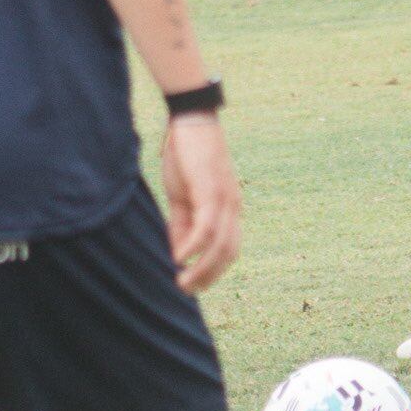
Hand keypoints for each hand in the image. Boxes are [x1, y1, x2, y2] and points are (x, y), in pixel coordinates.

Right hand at [161, 114, 240, 293]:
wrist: (191, 119)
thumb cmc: (186, 156)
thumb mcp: (182, 196)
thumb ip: (181, 224)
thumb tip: (176, 254)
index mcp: (229, 208)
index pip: (229, 249)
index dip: (213, 270)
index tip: (195, 286)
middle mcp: (233, 206)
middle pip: (229, 252)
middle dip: (209, 276)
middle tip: (187, 291)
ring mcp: (225, 198)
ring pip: (221, 245)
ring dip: (202, 269)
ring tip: (182, 283)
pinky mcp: (211, 190)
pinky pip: (207, 226)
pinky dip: (195, 246)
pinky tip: (179, 258)